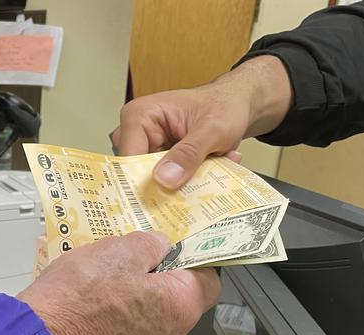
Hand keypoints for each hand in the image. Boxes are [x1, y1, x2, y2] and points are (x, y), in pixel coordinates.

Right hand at [18, 231, 220, 334]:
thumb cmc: (81, 296)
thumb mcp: (123, 250)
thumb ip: (152, 244)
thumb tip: (159, 245)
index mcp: (181, 306)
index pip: (210, 277)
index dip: (197, 254)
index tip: (182, 241)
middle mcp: (170, 331)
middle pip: (182, 293)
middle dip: (165, 267)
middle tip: (142, 247)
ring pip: (157, 306)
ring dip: (142, 283)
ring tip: (116, 263)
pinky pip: (135, 319)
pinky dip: (126, 301)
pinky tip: (102, 285)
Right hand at [111, 55, 291, 188]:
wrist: (236, 105)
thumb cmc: (223, 106)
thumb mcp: (212, 129)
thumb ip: (189, 153)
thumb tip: (164, 179)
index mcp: (138, 116)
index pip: (127, 158)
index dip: (141, 183)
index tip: (162, 201)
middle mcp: (136, 133)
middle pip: (135, 174)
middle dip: (165, 186)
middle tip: (192, 190)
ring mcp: (147, 149)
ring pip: (152, 182)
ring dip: (182, 184)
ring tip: (209, 171)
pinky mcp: (160, 162)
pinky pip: (166, 182)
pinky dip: (188, 182)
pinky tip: (210, 170)